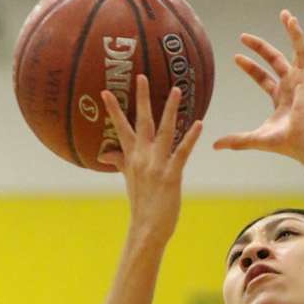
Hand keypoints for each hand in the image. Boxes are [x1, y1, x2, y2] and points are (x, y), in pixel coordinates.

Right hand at [100, 77, 202, 244]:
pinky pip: (182, 151)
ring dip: (171, 109)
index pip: (120, 128)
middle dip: (142, 98)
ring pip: (164, 130)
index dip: (113, 109)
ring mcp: (156, 165)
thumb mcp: (129, 181)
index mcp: (131, 158)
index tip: (105, 90)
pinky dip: (190, 137)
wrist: (147, 228)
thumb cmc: (141, 206)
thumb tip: (104, 154)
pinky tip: (199, 123)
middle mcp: (142, 157)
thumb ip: (119, 163)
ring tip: (178, 89)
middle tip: (141, 75)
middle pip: (141, 121)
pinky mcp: (171, 175)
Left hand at [213, 10, 303, 159]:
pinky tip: (291, 20)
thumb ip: (236, 140)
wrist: (302, 142)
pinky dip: (298, 35)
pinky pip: (302, 50)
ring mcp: (300, 80)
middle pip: (274, 61)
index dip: (250, 68)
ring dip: (289, 32)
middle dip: (259, 48)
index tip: (236, 57)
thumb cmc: (284, 143)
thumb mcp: (254, 139)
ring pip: (293, 51)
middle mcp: (291, 87)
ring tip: (284, 14)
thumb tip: (214, 146)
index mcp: (281, 100)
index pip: (263, 78)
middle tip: (242, 37)